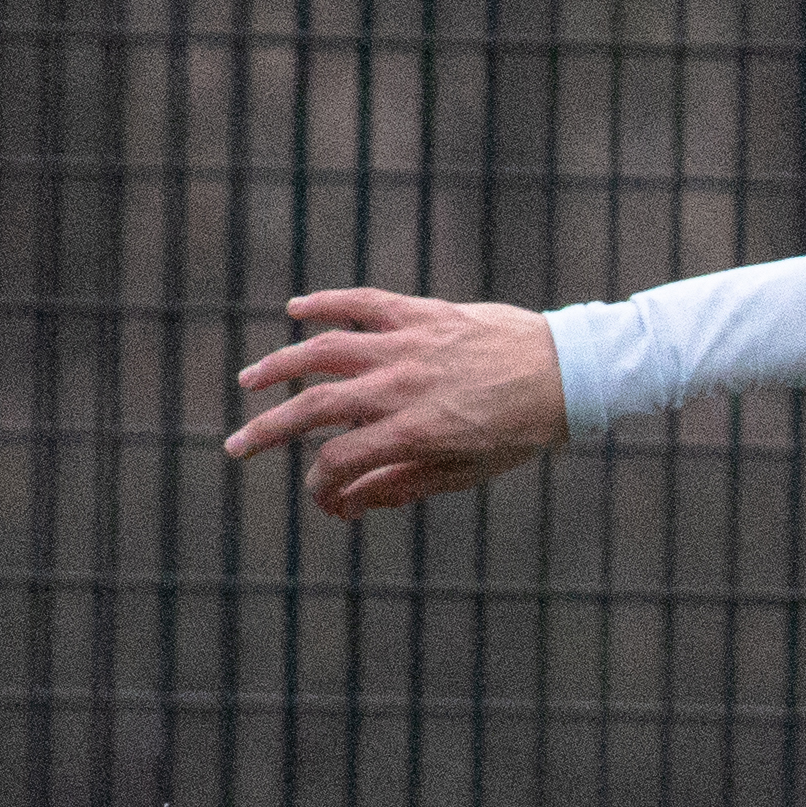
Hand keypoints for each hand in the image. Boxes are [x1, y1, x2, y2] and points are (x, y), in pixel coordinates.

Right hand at [224, 289, 569, 517]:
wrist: (568, 373)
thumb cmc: (520, 430)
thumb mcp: (468, 472)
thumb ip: (404, 486)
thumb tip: (347, 503)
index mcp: (417, 431)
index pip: (341, 459)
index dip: (322, 485)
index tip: (322, 499)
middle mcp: (404, 386)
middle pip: (316, 407)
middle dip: (270, 431)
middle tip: (236, 447)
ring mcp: (409, 345)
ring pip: (325, 350)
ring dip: (280, 365)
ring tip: (250, 381)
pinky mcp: (421, 312)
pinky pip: (361, 303)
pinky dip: (325, 304)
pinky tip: (296, 312)